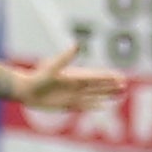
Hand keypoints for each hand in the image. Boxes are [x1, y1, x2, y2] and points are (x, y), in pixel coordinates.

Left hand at [8, 38, 123, 112]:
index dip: (108, 77)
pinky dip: (95, 105)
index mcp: (75, 76)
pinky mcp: (68, 105)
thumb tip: (76, 45)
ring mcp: (73, 95)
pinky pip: (85, 106)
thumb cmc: (38, 77)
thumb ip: (65, 58)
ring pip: (94, 95)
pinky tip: (103, 106)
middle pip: (98, 85)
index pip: (96, 76)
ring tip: (120, 93)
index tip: (120, 77)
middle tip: (124, 84)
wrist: (27, 91)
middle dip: (111, 85)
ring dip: (106, 94)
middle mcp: (77, 85)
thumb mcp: (52, 67)